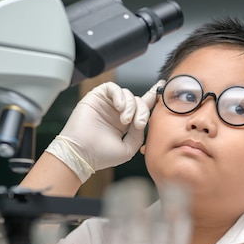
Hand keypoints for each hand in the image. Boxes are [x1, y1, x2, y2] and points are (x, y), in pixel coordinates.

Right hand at [45, 81, 161, 182]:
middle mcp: (117, 112)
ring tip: (125, 120)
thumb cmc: (101, 155)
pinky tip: (120, 108)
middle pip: (138, 101)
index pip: (141, 107)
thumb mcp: (129, 147)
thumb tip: (143, 120)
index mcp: (125, 123)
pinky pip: (112, 88)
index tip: (162, 87)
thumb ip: (139, 134)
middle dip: (142, 111)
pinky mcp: (96, 97)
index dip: (152, 97)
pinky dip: (119, 96)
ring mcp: (107, 104)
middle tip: (138, 124)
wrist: (82, 154)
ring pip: (127, 94)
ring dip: (131, 106)